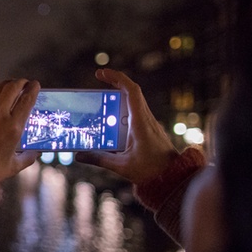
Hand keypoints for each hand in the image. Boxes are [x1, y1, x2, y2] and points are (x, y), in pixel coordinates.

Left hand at [0, 65, 40, 182]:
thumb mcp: (13, 166)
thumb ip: (27, 158)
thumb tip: (36, 153)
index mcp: (14, 128)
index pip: (27, 101)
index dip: (33, 90)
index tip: (35, 85)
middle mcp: (0, 116)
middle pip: (13, 89)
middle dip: (21, 83)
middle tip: (23, 83)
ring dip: (6, 83)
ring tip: (9, 83)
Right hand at [75, 68, 177, 184]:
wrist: (173, 178)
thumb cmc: (151, 171)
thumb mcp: (121, 166)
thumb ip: (99, 159)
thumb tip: (79, 155)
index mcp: (140, 122)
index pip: (131, 91)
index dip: (116, 78)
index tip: (101, 73)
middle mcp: (146, 118)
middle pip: (132, 92)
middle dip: (115, 81)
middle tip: (98, 78)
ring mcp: (149, 123)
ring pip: (134, 101)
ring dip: (119, 95)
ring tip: (101, 98)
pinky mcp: (149, 130)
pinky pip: (135, 113)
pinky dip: (123, 109)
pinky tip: (112, 119)